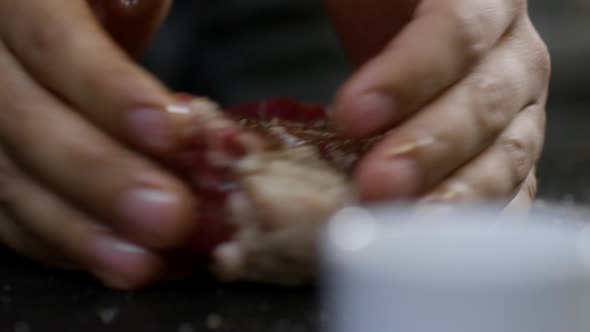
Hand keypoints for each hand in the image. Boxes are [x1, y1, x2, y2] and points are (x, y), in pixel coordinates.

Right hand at [0, 0, 195, 288]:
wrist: (56, 19)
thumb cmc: (98, 2)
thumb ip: (126, 0)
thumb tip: (140, 11)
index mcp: (15, 1)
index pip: (50, 41)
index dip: (108, 91)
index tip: (173, 132)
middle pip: (24, 123)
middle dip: (102, 177)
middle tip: (170, 216)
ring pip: (10, 180)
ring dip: (80, 229)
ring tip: (143, 263)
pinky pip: (8, 212)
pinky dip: (61, 241)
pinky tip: (111, 260)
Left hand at [326, 0, 547, 209]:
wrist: (406, 23)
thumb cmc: (384, 6)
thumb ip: (364, 5)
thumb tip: (344, 69)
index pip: (458, 31)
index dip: (408, 76)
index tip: (352, 115)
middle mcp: (512, 56)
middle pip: (485, 103)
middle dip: (430, 148)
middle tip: (376, 183)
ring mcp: (518, 110)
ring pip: (505, 156)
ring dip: (455, 194)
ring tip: (407, 222)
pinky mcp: (508, 153)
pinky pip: (512, 188)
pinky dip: (479, 216)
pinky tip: (444, 235)